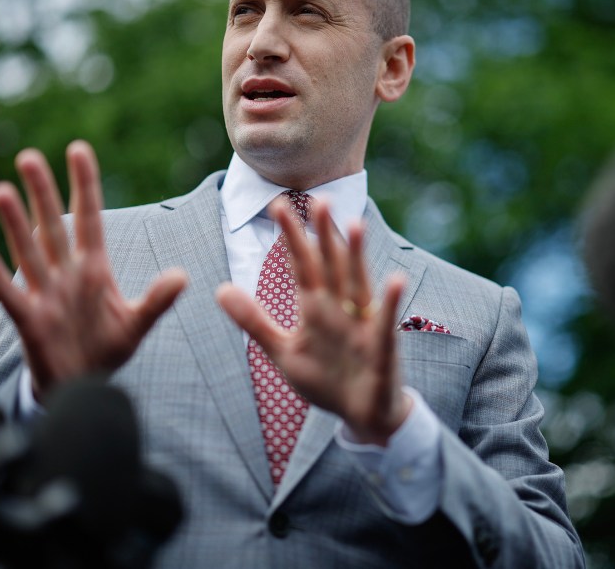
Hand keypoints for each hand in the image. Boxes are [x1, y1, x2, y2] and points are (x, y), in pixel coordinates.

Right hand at [0, 140, 186, 399]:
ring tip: (2, 190)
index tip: (79, 149)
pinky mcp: (30, 321)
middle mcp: (65, 274)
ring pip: (29, 252)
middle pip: (53, 226)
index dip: (85, 185)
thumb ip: (156, 301)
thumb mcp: (136, 324)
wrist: (82, 387)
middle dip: (43, 194)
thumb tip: (183, 275)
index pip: (90, 219)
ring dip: (15, 223)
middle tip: (29, 157)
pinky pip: (9, 295)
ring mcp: (44, 294)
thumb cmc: (105, 350)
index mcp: (92, 269)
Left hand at [216, 199, 409, 445]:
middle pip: (330, 266)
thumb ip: (253, 321)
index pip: (301, 265)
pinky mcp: (382, 346)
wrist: (360, 416)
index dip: (291, 238)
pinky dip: (391, 302)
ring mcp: (362, 325)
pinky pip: (386, 322)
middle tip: (318, 199)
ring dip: (357, 256)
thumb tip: (220, 289)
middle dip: (324, 235)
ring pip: (358, 284)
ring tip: (355, 224)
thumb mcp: (282, 351)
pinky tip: (395, 280)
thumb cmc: (325, 379)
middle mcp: (340, 308)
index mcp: (315, 308)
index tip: (278, 205)